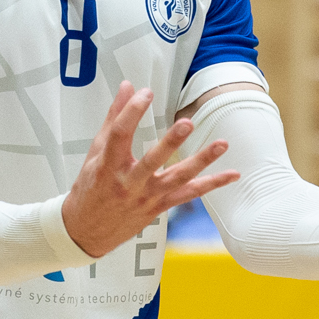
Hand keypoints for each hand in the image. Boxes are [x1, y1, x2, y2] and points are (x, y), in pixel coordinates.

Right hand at [61, 81, 240, 258]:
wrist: (86, 231)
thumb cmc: (90, 189)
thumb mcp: (94, 154)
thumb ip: (113, 119)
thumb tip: (128, 87)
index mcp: (107, 166)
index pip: (119, 135)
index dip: (132, 112)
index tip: (145, 93)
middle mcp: (128, 183)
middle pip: (152, 160)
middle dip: (170, 142)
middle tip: (187, 123)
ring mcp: (146, 197)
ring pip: (177, 178)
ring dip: (202, 162)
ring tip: (222, 144)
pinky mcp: (158, 207)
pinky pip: (188, 195)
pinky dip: (211, 184)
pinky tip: (232, 174)